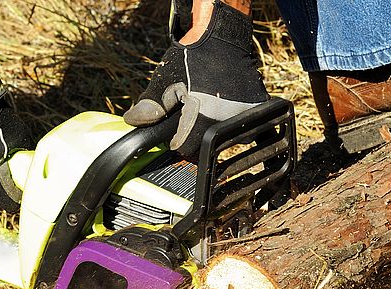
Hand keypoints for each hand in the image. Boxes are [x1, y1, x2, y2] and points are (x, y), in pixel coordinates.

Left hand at [123, 1, 267, 159]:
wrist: (223, 37)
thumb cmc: (193, 56)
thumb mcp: (166, 80)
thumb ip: (151, 106)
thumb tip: (133, 122)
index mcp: (204, 116)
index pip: (186, 148)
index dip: (177, 141)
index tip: (175, 133)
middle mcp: (228, 120)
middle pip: (206, 146)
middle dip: (195, 136)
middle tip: (190, 116)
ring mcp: (246, 115)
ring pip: (226, 139)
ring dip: (214, 129)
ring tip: (208, 107)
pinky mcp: (257, 109)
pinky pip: (242, 126)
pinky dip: (231, 121)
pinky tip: (223, 105)